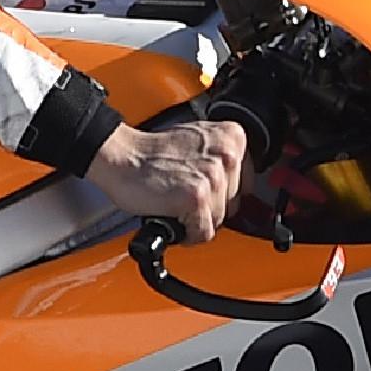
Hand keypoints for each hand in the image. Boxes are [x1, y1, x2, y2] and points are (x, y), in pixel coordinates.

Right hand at [88, 115, 247, 243]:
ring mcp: (213, 177)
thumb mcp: (200, 143)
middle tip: (186, 195)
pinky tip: (174, 215)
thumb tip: (240, 188)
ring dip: (197, 219)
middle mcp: (227, 156)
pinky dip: (187, 233)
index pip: (247, 184)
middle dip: (211, 207)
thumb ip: (222, 160)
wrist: (123, 157)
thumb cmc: (154, 153)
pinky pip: (203, 232)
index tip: (209, 192)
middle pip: (234, 204)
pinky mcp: (197, 198)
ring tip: (177, 203)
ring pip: (219, 220)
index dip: (224, 193)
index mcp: (233, 137)